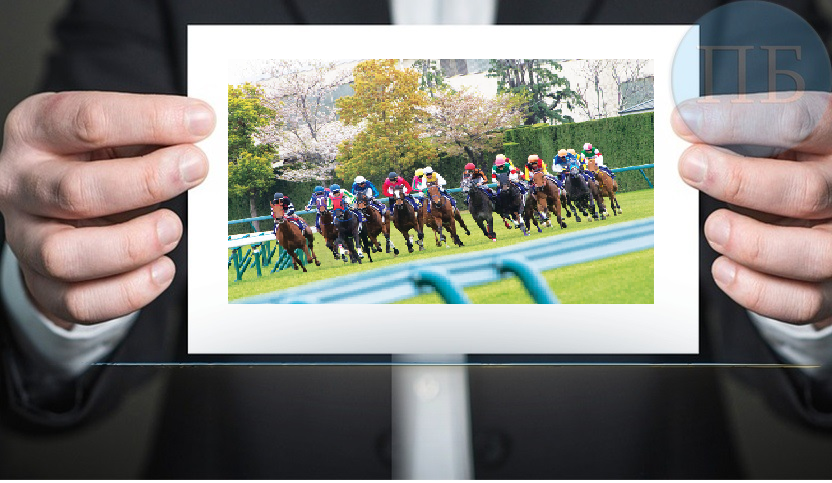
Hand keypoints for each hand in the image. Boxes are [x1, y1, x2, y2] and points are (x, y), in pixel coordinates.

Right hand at [0, 92, 214, 326]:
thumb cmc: (96, 161)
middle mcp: (19, 183)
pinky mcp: (43, 284)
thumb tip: (205, 130)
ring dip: (132, 245)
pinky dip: (128, 292)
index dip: (152, 120)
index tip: (203, 122)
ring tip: (173, 228)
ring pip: (65, 255)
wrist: (57, 207)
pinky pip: (79, 302)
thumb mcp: (116, 133)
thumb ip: (154, 132)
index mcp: (35, 129)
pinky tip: (162, 269)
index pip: (88, 120)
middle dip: (147, 181)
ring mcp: (25, 238)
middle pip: (76, 191)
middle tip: (195, 170)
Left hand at [674, 91, 831, 328]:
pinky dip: (755, 290)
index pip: (801, 121)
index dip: (738, 120)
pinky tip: (725, 269)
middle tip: (691, 168)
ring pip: (810, 253)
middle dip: (738, 181)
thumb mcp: (777, 140)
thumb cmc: (790, 170)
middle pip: (807, 191)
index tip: (686, 120)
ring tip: (714, 228)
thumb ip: (742, 132)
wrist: (826, 219)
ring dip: (750, 243)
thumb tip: (687, 124)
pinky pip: (800, 301)